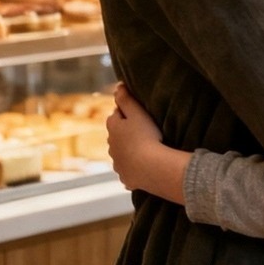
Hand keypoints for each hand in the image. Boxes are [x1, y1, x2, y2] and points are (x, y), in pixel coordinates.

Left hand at [107, 84, 188, 203]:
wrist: (152, 167)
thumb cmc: (147, 136)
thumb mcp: (138, 113)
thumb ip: (126, 99)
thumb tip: (117, 86)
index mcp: (113, 128)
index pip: (116, 115)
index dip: (127, 114)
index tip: (140, 115)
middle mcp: (111, 146)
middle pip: (118, 136)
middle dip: (127, 133)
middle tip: (145, 131)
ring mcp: (118, 164)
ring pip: (122, 154)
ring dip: (130, 151)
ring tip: (146, 150)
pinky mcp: (126, 178)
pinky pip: (129, 171)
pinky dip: (135, 169)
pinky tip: (145, 167)